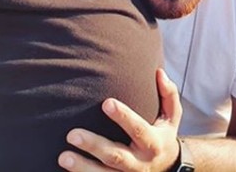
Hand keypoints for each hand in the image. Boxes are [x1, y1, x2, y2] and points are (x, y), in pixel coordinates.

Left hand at [58, 68, 181, 171]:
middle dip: (94, 146)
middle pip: (116, 156)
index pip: (138, 129)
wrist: (167, 169)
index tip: (106, 102)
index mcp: (153, 143)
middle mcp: (140, 163)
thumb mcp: (172, 116)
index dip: (123, 117)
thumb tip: (159, 72)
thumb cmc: (163, 134)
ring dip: (82, 167)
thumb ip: (168, 94)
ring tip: (63, 157)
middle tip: (72, 134)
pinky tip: (65, 171)